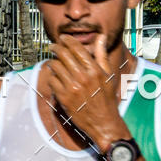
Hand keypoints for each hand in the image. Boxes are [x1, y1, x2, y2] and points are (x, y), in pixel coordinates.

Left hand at [44, 34, 125, 148]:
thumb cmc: (107, 99)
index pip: (77, 48)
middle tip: (52, 47)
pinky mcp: (64, 98)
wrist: (103, 122)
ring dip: (53, 62)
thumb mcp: (108, 76)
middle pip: (63, 55)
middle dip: (56, 48)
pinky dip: (52, 77)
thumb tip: (101, 37)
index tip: (63, 38)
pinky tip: (55, 77)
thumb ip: (102, 55)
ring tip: (53, 62)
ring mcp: (72, 88)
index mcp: (95, 70)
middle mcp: (83, 77)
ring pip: (55, 66)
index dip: (67, 40)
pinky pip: (52, 81)